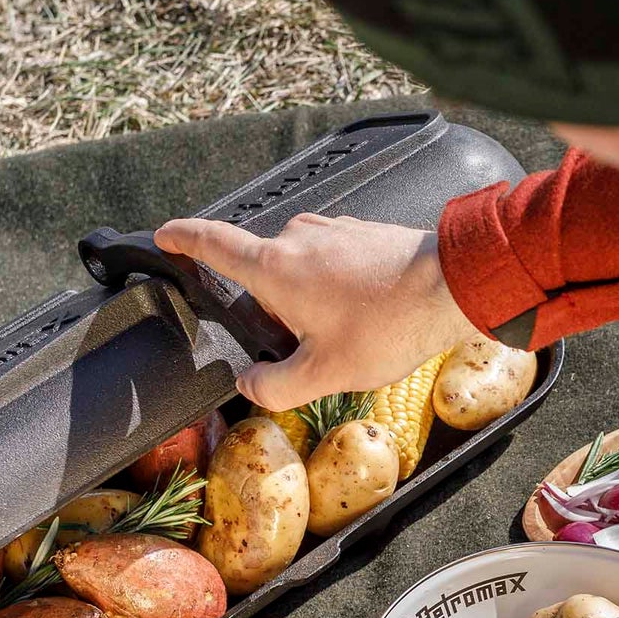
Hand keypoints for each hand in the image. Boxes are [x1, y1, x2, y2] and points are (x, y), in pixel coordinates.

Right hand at [154, 214, 479, 410]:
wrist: (454, 287)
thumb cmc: (389, 325)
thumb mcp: (324, 374)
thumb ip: (275, 386)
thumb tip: (251, 385)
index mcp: (276, 268)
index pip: (213, 245)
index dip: (182, 240)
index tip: (163, 236)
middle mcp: (298, 237)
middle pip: (264, 276)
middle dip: (276, 313)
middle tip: (309, 349)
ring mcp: (332, 230)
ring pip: (301, 271)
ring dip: (312, 304)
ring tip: (349, 335)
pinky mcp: (362, 233)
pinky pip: (333, 263)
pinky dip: (339, 291)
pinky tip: (369, 317)